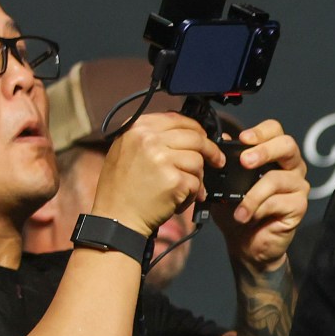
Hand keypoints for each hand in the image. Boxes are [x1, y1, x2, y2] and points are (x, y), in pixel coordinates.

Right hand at [93, 110, 213, 236]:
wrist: (117, 216)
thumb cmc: (122, 187)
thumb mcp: (127, 150)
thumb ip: (153, 136)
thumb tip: (187, 130)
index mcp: (138, 128)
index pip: (178, 119)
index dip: (196, 129)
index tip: (204, 138)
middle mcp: (149, 139)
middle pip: (195, 138)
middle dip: (210, 151)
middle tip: (217, 161)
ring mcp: (162, 159)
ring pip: (198, 160)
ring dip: (197, 176)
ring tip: (182, 187)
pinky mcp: (174, 180)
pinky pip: (197, 182)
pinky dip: (192, 194)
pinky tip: (177, 199)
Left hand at [211, 118, 309, 273]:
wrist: (245, 244)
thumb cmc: (237, 211)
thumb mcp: (224, 184)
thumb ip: (225, 163)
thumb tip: (220, 141)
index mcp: (274, 156)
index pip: (276, 131)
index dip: (261, 131)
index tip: (242, 139)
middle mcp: (290, 167)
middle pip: (287, 145)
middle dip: (264, 151)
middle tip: (244, 162)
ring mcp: (298, 186)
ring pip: (278, 178)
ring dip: (252, 194)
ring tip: (237, 209)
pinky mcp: (299, 206)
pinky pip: (279, 202)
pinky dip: (258, 209)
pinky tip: (246, 217)